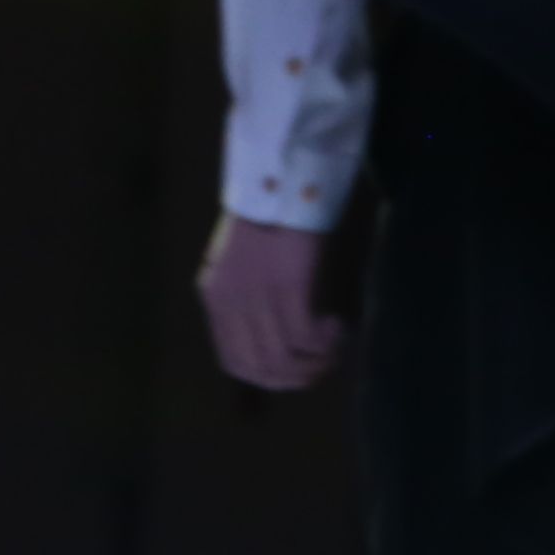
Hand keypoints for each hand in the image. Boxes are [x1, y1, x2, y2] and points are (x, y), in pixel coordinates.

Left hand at [198, 215, 343, 388]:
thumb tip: (279, 330)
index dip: (270, 377)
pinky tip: (339, 325)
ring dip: (317, 362)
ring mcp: (256, 297)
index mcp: (215, 297)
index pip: (234, 363)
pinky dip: (325, 342)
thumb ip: (250, 292)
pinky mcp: (286, 286)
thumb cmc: (273, 213)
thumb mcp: (248, 259)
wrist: (282, 177)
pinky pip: (304, 337)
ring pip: (283, 360)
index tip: (300, 368)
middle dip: (298, 377)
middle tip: (327, 363)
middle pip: (260, 369)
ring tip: (337, 344)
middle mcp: (229, 303)